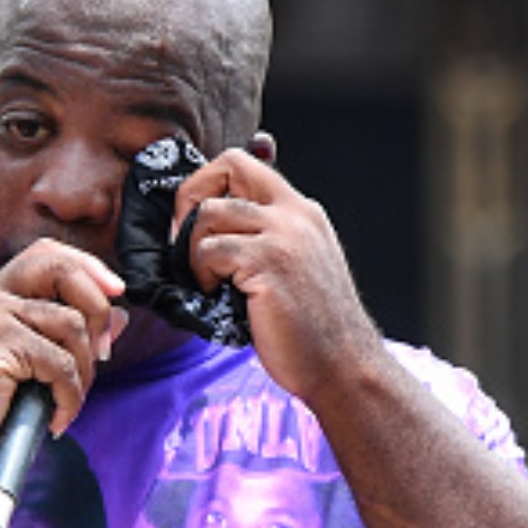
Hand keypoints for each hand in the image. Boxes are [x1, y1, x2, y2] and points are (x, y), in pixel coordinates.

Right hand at [0, 238, 126, 485]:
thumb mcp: (32, 362)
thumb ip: (70, 334)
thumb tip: (118, 315)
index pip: (46, 254)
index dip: (88, 267)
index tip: (115, 293)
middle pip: (61, 269)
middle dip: (96, 307)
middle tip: (100, 353)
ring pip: (70, 324)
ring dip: (84, 370)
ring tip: (68, 398)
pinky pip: (59, 364)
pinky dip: (69, 396)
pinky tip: (56, 416)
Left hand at [172, 144, 385, 401]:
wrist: (342, 365)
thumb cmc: (309, 326)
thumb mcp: (291, 267)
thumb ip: (261, 240)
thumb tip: (203, 227)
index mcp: (300, 212)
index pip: (245, 162)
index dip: (207, 183)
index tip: (194, 220)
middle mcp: (295, 213)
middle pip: (228, 164)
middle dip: (189, 197)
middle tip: (185, 240)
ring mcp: (284, 236)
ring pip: (208, 213)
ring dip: (192, 248)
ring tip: (207, 279)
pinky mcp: (269, 263)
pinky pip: (209, 250)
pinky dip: (200, 273)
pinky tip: (216, 294)